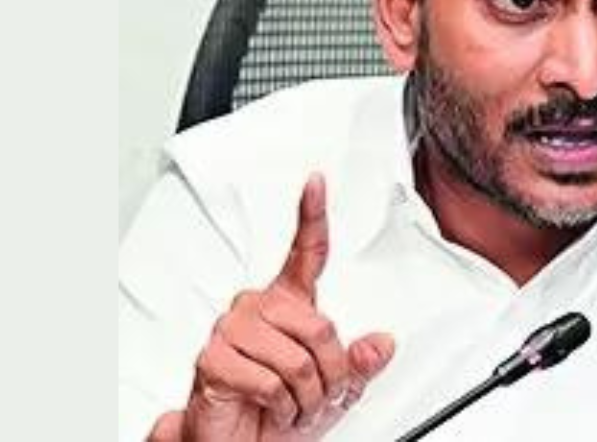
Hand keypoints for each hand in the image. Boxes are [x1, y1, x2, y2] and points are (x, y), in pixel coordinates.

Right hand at [157, 173, 394, 440]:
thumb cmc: (275, 413)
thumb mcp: (335, 391)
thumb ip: (360, 364)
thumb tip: (383, 344)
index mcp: (287, 305)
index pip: (304, 253)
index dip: (311, 215)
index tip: (316, 182)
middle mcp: (257, 309)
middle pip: (320, 326)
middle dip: (331, 374)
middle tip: (317, 396)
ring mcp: (232, 330)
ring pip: (298, 359)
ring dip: (306, 396)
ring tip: (290, 405)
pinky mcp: (213, 359)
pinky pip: (269, 381)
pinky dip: (280, 407)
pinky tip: (268, 408)